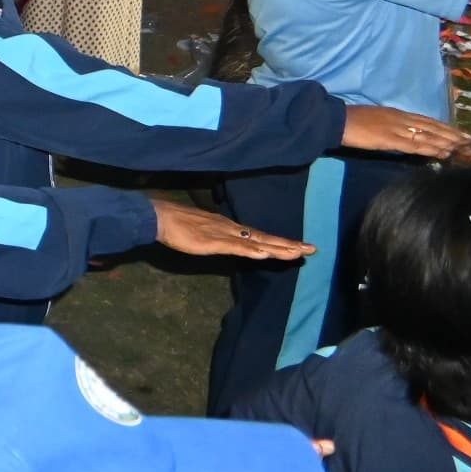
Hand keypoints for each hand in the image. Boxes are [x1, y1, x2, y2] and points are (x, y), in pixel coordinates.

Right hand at [150, 197, 314, 262]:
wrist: (159, 217)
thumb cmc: (177, 224)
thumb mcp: (204, 233)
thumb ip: (220, 238)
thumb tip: (233, 244)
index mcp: (230, 229)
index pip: (260, 236)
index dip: (280, 242)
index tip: (300, 246)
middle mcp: (232, 230)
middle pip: (264, 238)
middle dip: (288, 244)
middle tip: (312, 250)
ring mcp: (223, 235)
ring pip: (255, 242)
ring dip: (276, 247)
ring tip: (297, 252)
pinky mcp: (212, 242)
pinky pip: (234, 247)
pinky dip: (250, 250)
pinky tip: (263, 254)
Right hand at [340, 103, 470, 160]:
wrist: (334, 120)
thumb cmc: (350, 120)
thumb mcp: (375, 118)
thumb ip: (390, 125)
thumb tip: (402, 133)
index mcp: (396, 113)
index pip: (426, 120)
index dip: (444, 127)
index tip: (458, 133)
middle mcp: (400, 119)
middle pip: (432, 127)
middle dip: (451, 135)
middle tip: (469, 141)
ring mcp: (396, 128)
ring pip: (428, 136)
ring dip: (447, 143)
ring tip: (463, 148)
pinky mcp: (390, 139)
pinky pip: (415, 145)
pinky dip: (431, 149)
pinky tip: (443, 153)